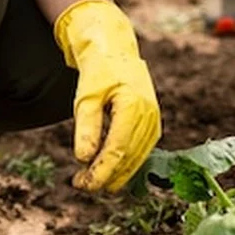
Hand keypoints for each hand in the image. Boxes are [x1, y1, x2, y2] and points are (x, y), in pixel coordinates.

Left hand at [53, 0, 161, 191]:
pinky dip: (125, 163)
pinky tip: (109, 171)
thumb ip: (86, 127)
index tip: (83, 183)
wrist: (115, 48)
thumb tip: (83, 158)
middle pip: (129, 158)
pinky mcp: (152, 123)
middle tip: (80, 186)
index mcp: (134, 107)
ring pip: (136, 157)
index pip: (118, 150)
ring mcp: (154, 120)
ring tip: (90, 182)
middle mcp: (149, 116)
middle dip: (105, 176)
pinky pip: (140, 150)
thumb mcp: (86, 96)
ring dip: (115, 173)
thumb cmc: (98, 70)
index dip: (101, 171)